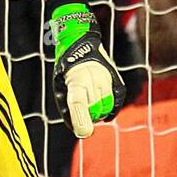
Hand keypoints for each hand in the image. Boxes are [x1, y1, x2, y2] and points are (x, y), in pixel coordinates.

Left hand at [51, 8, 125, 139]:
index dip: (80, 119)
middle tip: (80, 112)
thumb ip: (68, 107)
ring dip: (97, 111)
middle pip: (92, 109)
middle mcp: (94, 78)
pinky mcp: (116, 81)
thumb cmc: (66, 68)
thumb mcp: (59, 85)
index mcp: (76, 79)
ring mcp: (107, 79)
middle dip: (86, 116)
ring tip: (89, 102)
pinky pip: (116, 103)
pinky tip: (103, 110)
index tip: (84, 132)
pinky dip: (109, 110)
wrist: (81, 44)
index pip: (78, 102)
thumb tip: (81, 130)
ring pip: (105, 107)